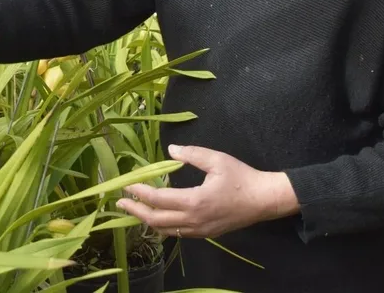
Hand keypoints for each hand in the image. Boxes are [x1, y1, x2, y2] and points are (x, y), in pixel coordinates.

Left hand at [116, 144, 299, 238]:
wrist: (264, 200)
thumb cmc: (241, 177)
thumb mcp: (217, 160)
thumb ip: (191, 154)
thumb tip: (170, 149)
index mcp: (195, 201)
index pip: (158, 200)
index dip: (140, 193)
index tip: (126, 185)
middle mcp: (194, 220)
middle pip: (156, 220)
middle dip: (135, 211)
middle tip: (120, 203)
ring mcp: (199, 230)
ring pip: (165, 230)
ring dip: (147, 220)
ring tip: (133, 210)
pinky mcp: (205, 233)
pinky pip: (177, 233)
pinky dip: (162, 226)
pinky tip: (156, 217)